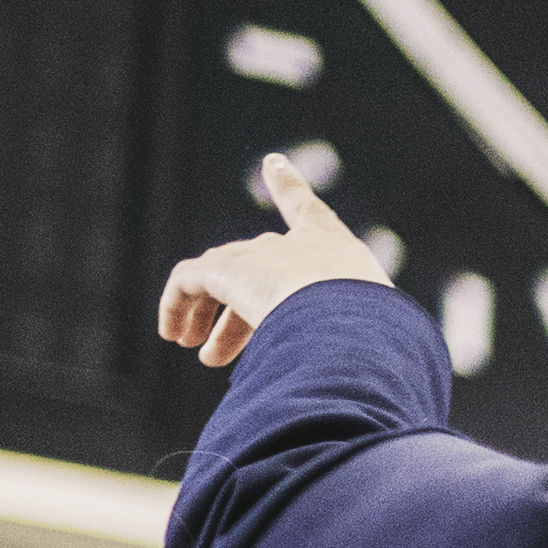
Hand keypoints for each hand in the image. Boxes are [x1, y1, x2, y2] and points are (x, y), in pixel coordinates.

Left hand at [158, 156, 385, 367]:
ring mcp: (257, 255)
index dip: (290, 186)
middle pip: (256, 268)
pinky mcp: (225, 269)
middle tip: (220, 352)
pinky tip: (171, 331)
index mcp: (334, 250)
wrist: (351, 321)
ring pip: (218, 279)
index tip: (274, 163)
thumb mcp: (373, 335)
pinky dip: (176, 306)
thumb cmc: (376, 335)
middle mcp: (292, 246)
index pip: (308, 210)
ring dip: (205, 316)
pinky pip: (187, 282)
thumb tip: (355, 384)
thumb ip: (353, 344)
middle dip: (238, 314)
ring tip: (201, 352)